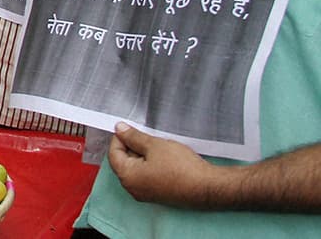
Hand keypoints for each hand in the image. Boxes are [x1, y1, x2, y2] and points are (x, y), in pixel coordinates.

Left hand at [107, 122, 222, 207]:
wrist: (207, 186)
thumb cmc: (181, 167)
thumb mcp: (154, 145)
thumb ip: (133, 137)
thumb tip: (119, 129)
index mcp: (127, 177)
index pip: (113, 153)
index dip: (119, 138)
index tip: (128, 128)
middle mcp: (133, 188)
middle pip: (123, 162)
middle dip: (131, 146)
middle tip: (143, 134)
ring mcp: (145, 194)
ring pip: (136, 169)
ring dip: (142, 155)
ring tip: (155, 145)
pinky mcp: (157, 195)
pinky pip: (146, 176)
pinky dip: (149, 165)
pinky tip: (161, 156)